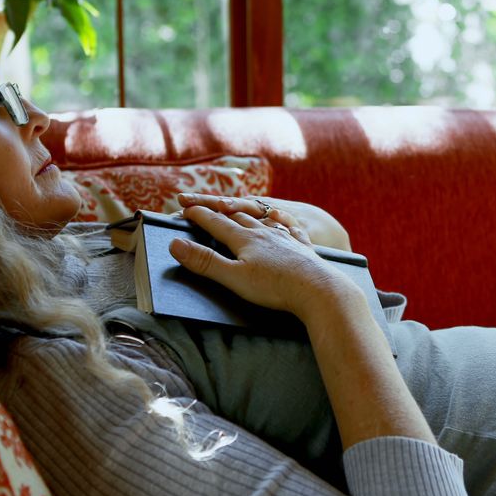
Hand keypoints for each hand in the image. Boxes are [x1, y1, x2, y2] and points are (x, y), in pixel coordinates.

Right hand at [169, 205, 358, 318]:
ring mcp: (286, 238)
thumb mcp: (233, 277)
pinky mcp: (303, 249)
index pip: (216, 223)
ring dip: (248, 212)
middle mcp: (265, 232)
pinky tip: (283, 221)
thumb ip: (204, 262)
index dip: (199, 216)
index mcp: (245, 239)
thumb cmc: (275, 287)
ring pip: (263, 219)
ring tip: (240, 208)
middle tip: (206, 205)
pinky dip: (282, 221)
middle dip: (219, 210)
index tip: (183, 209)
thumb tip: (175, 244)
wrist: (319, 290)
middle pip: (238, 216)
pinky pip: (291, 229)